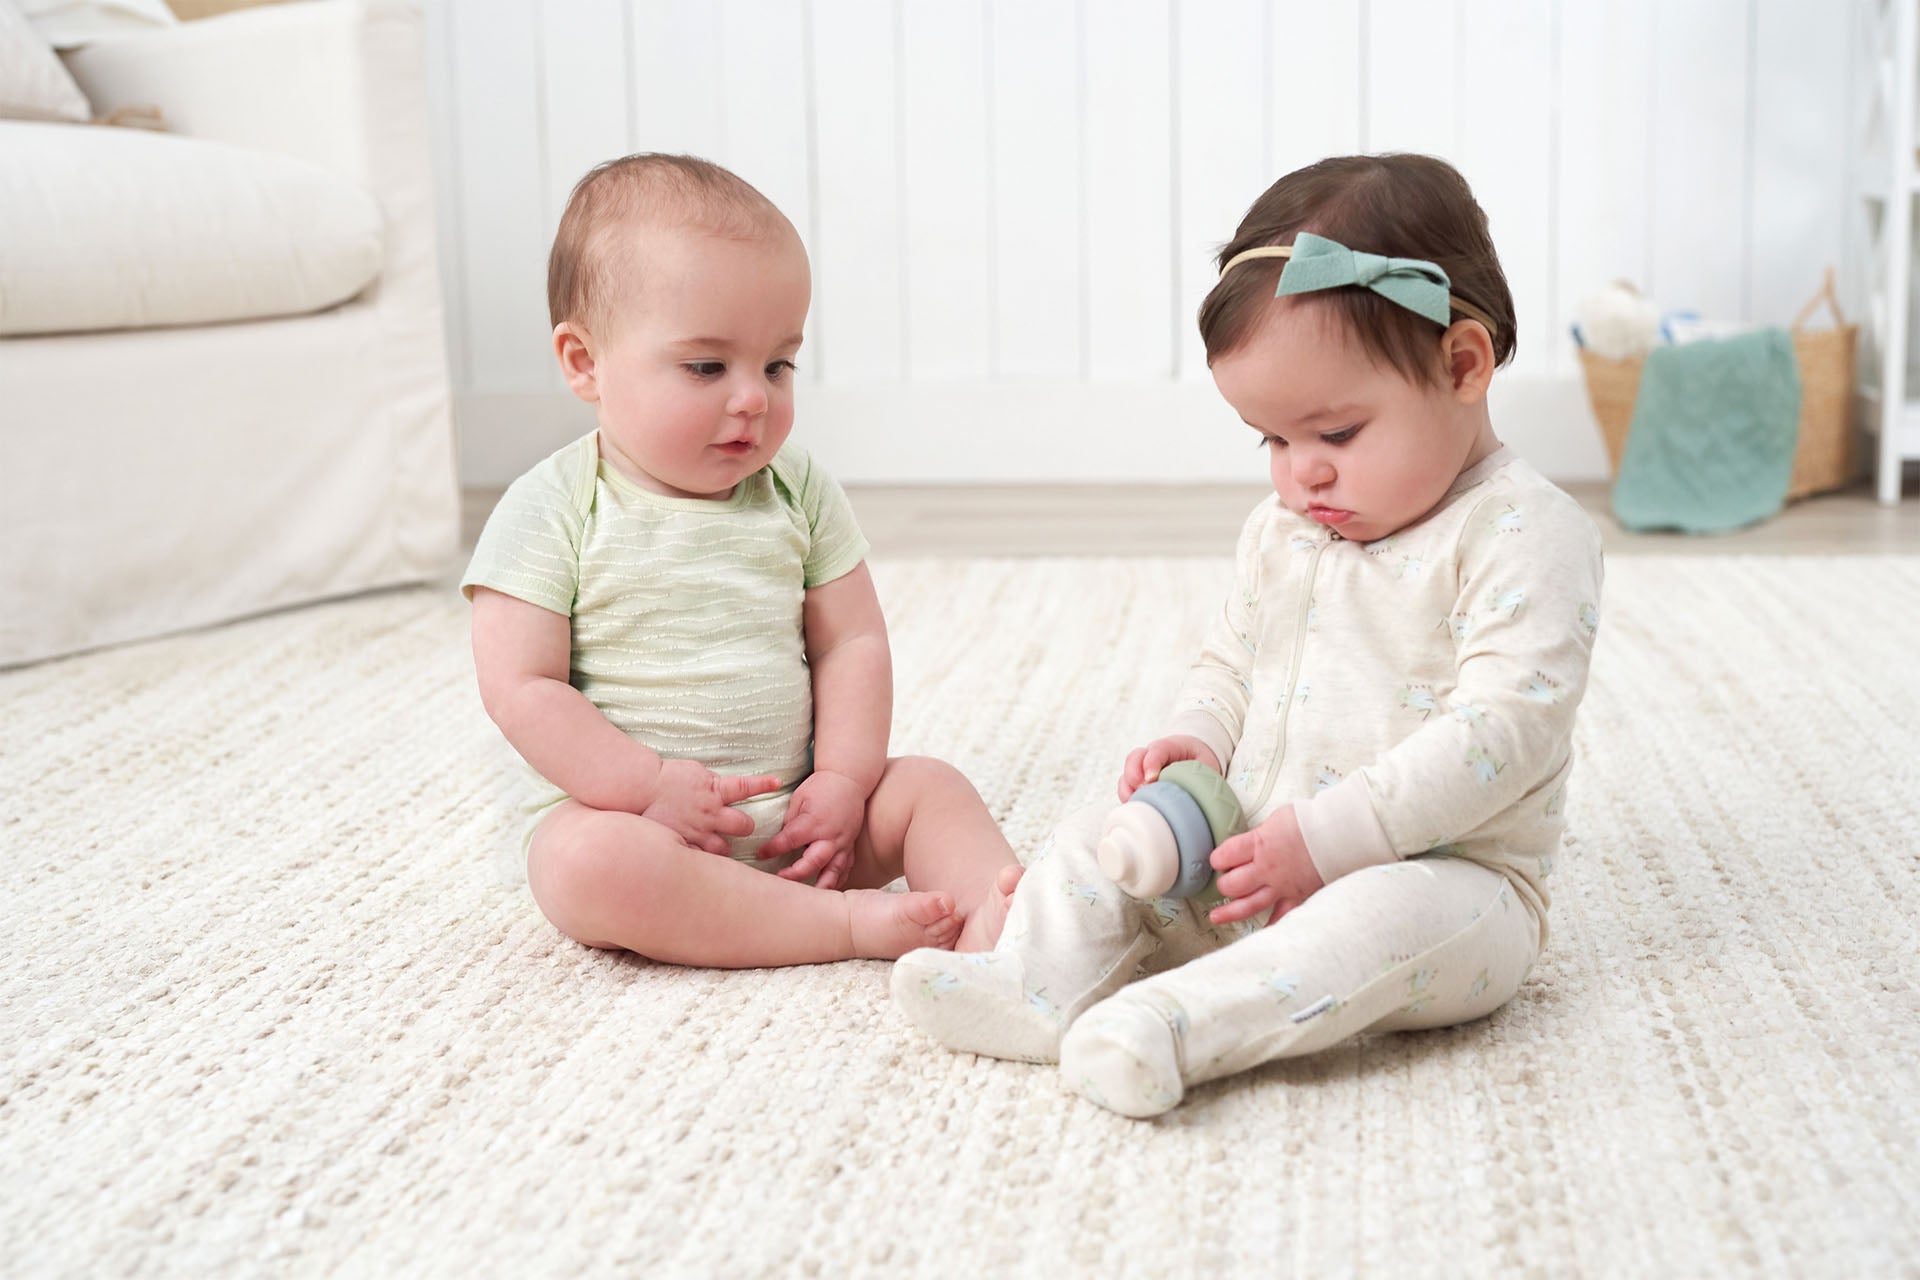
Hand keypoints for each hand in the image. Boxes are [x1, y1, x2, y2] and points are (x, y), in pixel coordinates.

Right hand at [640, 759, 782, 855]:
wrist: (642, 787)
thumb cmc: (668, 777)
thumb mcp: (696, 772)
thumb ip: (713, 783)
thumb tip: (724, 787)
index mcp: (715, 791)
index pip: (746, 787)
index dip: (764, 785)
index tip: (777, 783)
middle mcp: (711, 813)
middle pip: (744, 826)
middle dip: (746, 827)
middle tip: (740, 827)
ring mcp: (698, 831)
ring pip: (724, 849)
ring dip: (724, 849)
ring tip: (719, 847)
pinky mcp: (684, 843)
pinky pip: (699, 859)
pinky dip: (701, 860)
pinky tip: (699, 863)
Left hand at [758, 769, 869, 889]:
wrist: (850, 779)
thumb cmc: (821, 786)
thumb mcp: (799, 798)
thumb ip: (790, 821)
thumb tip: (781, 839)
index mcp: (813, 822)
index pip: (788, 840)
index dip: (771, 849)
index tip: (759, 855)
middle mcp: (829, 835)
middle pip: (812, 862)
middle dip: (795, 875)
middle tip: (780, 880)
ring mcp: (843, 842)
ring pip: (833, 871)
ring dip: (820, 886)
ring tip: (809, 899)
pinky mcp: (851, 845)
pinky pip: (846, 867)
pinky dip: (837, 880)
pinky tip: (827, 889)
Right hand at [1118, 736, 1221, 800]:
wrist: (1197, 758)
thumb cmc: (1201, 763)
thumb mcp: (1206, 766)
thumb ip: (1202, 776)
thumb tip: (1201, 796)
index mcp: (1171, 747)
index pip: (1158, 749)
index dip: (1152, 762)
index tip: (1151, 778)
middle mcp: (1152, 756)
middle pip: (1134, 757)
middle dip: (1133, 773)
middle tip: (1142, 788)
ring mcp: (1142, 769)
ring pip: (1126, 773)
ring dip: (1127, 788)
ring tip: (1135, 801)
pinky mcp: (1139, 783)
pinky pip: (1126, 788)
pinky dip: (1127, 797)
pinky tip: (1135, 807)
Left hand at [1207, 805, 1324, 926]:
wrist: (1339, 833)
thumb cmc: (1310, 821)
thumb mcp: (1276, 819)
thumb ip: (1260, 835)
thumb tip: (1250, 841)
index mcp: (1259, 844)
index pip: (1224, 856)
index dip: (1217, 859)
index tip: (1218, 860)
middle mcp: (1266, 868)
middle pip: (1231, 884)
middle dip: (1224, 885)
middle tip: (1225, 883)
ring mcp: (1281, 886)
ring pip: (1248, 905)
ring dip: (1230, 912)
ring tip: (1216, 917)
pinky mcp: (1297, 896)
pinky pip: (1281, 917)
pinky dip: (1270, 927)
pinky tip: (1260, 934)